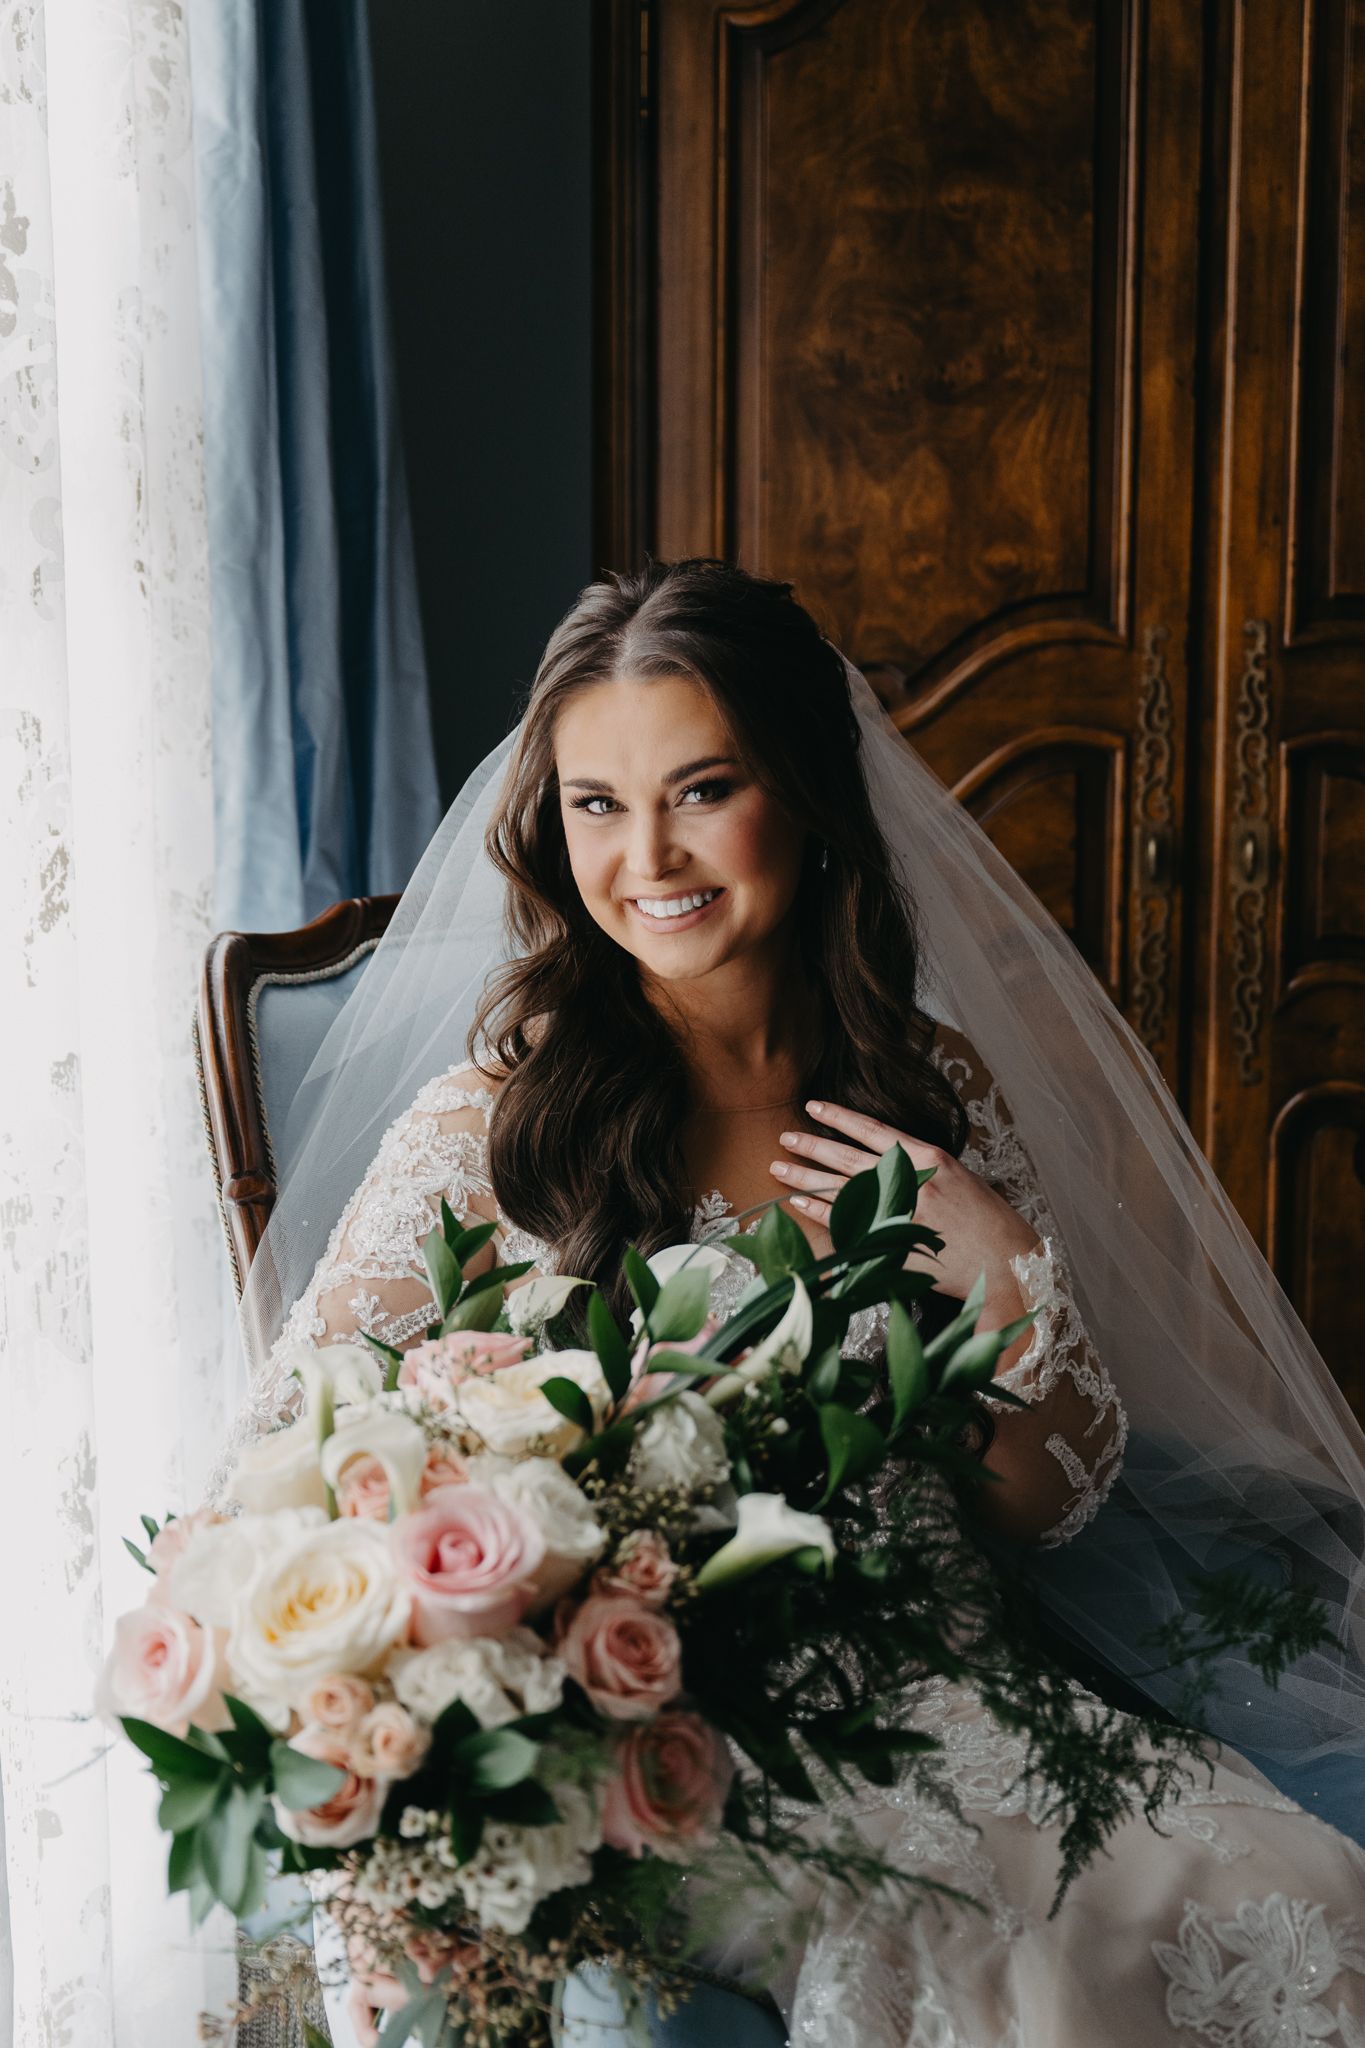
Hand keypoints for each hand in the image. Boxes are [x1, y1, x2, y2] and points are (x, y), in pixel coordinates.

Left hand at [771, 1098, 1040, 1305]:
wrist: (1006, 1263)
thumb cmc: (987, 1221)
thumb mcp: (957, 1178)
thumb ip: (920, 1167)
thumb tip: (884, 1159)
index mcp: (930, 1159)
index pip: (874, 1130)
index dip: (840, 1117)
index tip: (814, 1107)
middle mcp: (912, 1181)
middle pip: (849, 1157)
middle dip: (813, 1145)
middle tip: (785, 1136)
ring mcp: (900, 1213)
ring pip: (842, 1188)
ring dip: (807, 1176)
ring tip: (780, 1167)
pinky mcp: (892, 1243)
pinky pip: (848, 1225)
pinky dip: (822, 1213)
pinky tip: (800, 1203)